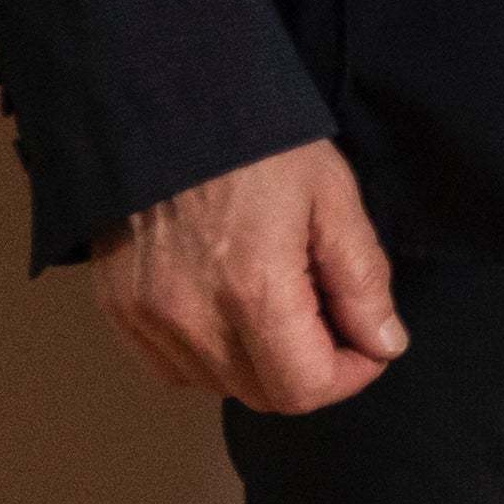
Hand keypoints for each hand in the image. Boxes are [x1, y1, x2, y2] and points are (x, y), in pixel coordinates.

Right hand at [91, 141, 407, 415]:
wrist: (164, 108)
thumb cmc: (255, 145)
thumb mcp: (333, 198)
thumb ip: (362, 279)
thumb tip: (385, 343)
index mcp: (253, 290)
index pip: (305, 390)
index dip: (351, 374)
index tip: (369, 343)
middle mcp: (191, 318)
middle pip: (263, 395)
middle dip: (311, 369)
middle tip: (330, 316)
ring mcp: (146, 320)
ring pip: (218, 385)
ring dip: (261, 364)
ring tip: (281, 301)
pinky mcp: (118, 312)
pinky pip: (172, 368)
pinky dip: (210, 355)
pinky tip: (230, 306)